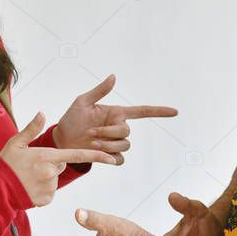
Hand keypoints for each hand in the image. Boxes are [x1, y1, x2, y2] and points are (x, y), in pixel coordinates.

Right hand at [0, 112, 117, 206]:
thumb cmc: (5, 166)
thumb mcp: (16, 143)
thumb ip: (31, 129)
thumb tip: (42, 113)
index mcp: (48, 156)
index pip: (78, 154)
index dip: (97, 156)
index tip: (112, 158)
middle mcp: (52, 172)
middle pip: (61, 164)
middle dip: (51, 164)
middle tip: (31, 166)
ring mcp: (50, 187)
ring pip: (55, 178)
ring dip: (45, 177)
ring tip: (27, 177)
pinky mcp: (47, 199)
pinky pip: (49, 191)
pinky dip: (41, 189)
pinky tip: (29, 187)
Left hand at [53, 74, 177, 163]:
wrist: (61, 141)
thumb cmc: (71, 119)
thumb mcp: (83, 102)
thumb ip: (99, 91)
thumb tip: (114, 76)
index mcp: (115, 113)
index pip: (142, 112)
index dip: (159, 111)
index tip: (175, 111)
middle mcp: (118, 127)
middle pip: (127, 131)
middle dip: (110, 133)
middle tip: (91, 133)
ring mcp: (115, 143)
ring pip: (124, 145)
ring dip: (108, 144)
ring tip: (91, 142)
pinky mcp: (110, 156)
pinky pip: (120, 159)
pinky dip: (111, 157)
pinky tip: (99, 153)